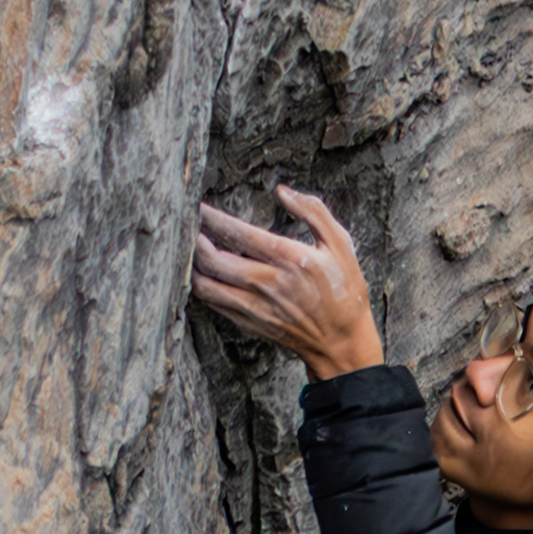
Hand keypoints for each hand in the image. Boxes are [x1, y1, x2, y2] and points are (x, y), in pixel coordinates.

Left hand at [191, 186, 385, 378]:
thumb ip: (314, 212)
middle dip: (194, 239)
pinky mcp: (249, 324)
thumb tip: (283, 191)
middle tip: (187, 226)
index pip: (237, 233)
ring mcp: (255, 307)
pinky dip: (202, 287)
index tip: (198, 207)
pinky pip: (213, 304)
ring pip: (206, 285)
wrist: (342, 342)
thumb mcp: (341, 245)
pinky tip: (203, 274)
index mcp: (289, 259)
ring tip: (191, 249)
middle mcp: (268, 283)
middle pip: (213, 259)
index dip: (212, 218)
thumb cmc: (345, 290)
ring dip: (193, 265)